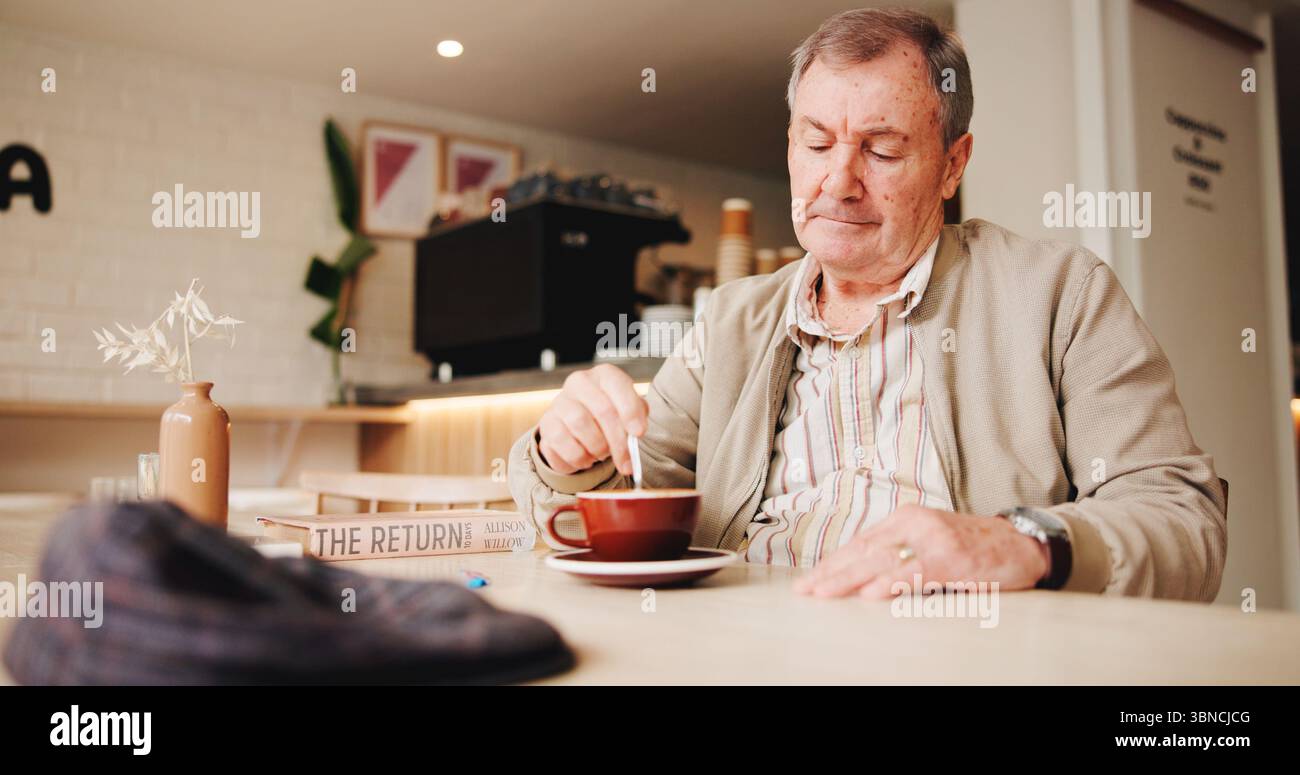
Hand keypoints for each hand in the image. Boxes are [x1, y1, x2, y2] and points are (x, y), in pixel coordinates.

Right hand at [537, 364, 648, 475]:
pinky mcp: (547, 425)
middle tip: (627, 462)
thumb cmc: (610, 416)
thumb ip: (637, 417)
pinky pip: (564, 445)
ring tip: (603, 454)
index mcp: (603, 375)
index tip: (638, 433)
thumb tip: (635, 433)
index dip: (630, 411)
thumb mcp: (630, 411)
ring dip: (598, 448)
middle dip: (618, 441)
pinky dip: (580, 459)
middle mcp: (579, 383)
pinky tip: (586, 459)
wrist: (580, 426)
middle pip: (603, 410)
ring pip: (581, 426)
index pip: (617, 385)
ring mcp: (559, 402)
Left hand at [792, 505, 1049, 597]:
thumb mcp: (929, 540)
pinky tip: (869, 593)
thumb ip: (899, 552)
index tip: (810, 579)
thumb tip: (860, 575)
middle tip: (806, 589)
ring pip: (881, 561)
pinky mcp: (951, 559)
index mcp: (905, 518)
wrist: (1020, 542)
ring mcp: (932, 541)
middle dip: (831, 572)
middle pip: (863, 551)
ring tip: (824, 592)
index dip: (833, 562)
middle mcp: (914, 524)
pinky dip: (890, 584)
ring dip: (849, 578)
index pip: (860, 543)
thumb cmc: (973, 546)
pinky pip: (914, 573)